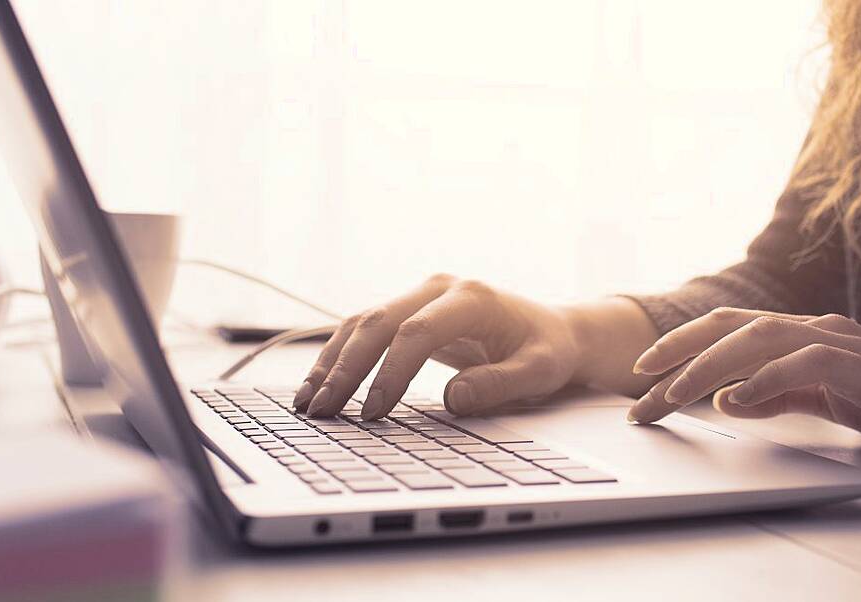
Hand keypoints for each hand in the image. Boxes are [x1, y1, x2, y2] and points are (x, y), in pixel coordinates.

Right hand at [294, 274, 582, 418]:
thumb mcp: (540, 372)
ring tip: (308, 403)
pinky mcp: (409, 312)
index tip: (374, 411)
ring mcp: (421, 297)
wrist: (552, 331)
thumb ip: (500, 384)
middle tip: (323, 410)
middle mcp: (439, 288)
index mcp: (472, 298)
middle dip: (347, 368)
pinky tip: (319, 385)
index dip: (391, 372)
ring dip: (333, 362)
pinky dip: (340, 357)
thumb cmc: (548, 350)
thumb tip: (452, 398)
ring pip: (363, 323)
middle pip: (379, 322)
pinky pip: (365, 330)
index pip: (417, 332)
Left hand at [627, 307, 860, 467]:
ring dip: (709, 367)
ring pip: (760, 340)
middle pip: (732, 328)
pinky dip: (768, 379)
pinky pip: (807, 365)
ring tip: (670, 394)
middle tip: (637, 384)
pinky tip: (739, 398)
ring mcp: (843, 342)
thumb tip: (727, 398)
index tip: (645, 375)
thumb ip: (779, 395)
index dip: (683, 346)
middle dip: (678, 352)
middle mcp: (817, 328)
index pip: (730, 330)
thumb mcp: (828, 402)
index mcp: (806, 334)